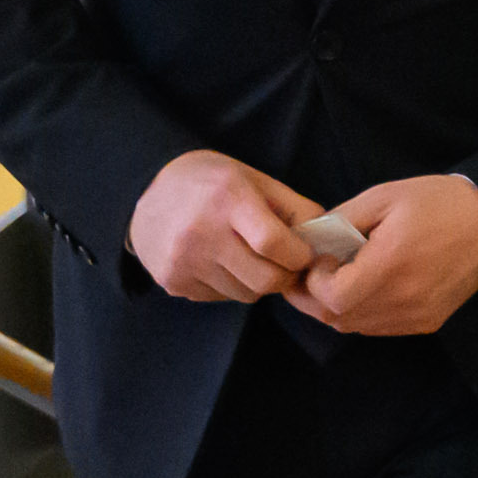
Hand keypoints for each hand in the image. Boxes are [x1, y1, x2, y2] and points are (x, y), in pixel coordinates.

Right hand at [132, 148, 324, 303]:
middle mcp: (201, 232)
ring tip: (247, 255)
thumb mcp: (255, 180)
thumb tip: (329, 240)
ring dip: (257, 282)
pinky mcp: (172, 281)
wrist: (147, 189)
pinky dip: (230, 285)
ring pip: (245, 294)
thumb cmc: (212, 183)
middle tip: (283, 262)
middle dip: (284, 276)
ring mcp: (183, 261)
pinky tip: (221, 261)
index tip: (304, 253)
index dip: (299, 255)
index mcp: (227, 199)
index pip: (273, 243)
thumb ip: (296, 208)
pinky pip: (220, 297)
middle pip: (264, 280)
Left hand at [290, 172, 477, 338]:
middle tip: (311, 274)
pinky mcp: (427, 323)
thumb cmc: (438, 203)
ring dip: (336, 308)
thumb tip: (309, 240)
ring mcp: (417, 316)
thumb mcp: (383, 196)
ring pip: (355, 327)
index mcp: (392, 264)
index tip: (318, 259)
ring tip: (336, 280)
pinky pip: (379, 328)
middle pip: (337, 318)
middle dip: (314, 298)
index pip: (332, 297)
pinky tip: (366, 288)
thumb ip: (341, 220)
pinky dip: (361, 313)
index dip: (313, 282)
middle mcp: (404, 299)